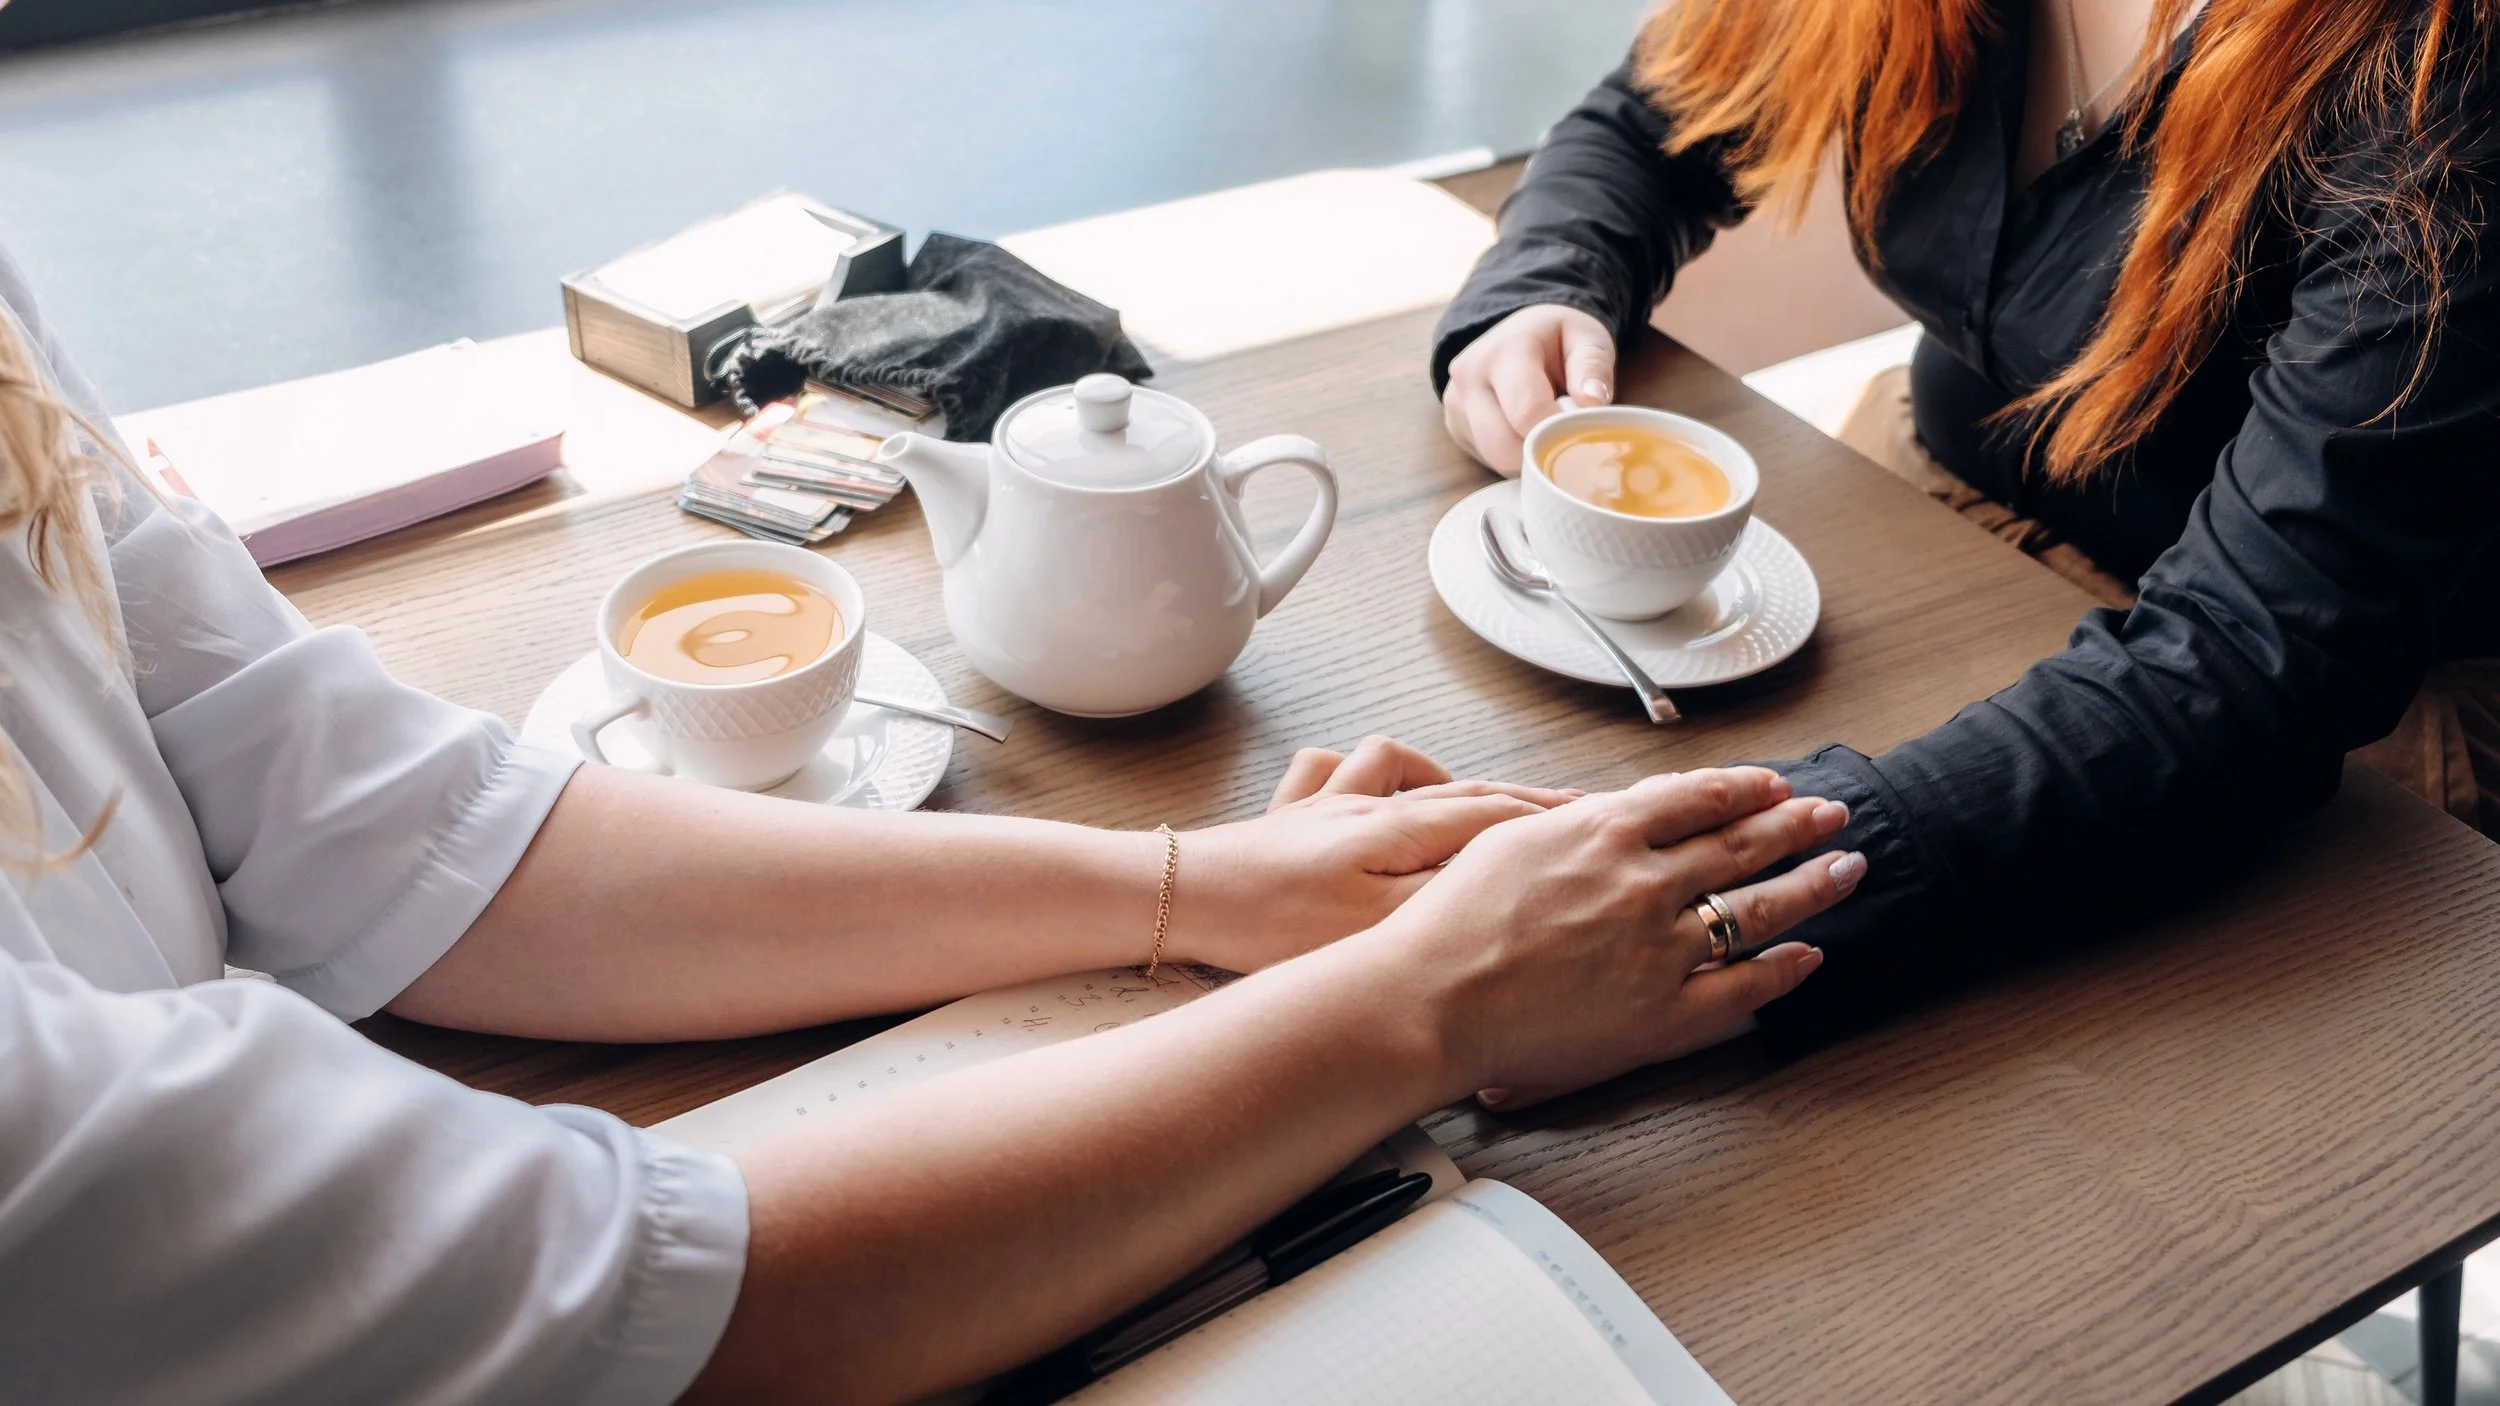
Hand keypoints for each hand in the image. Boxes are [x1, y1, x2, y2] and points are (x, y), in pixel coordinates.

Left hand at [1170, 737, 1578, 972]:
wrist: (1185, 898)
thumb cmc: (1273, 923)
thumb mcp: (1377, 925)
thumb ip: (1449, 897)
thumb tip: (1511, 879)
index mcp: (1402, 828)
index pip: (1499, 816)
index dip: (1554, 820)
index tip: (1603, 820)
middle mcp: (1371, 804)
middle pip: (1465, 788)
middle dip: (1523, 796)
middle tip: (1574, 805)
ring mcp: (1328, 804)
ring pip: (1402, 768)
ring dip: (1445, 776)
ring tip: (1474, 795)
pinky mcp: (1289, 816)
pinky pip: (1332, 770)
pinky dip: (1362, 771)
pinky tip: (1366, 784)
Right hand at [1361, 767, 1864, 1107]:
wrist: (1431, 997)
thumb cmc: (1447, 924)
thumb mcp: (1506, 839)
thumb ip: (1569, 823)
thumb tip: (1609, 812)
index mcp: (1603, 833)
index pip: (1695, 799)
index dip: (1743, 789)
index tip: (1773, 784)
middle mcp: (1644, 883)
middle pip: (1740, 844)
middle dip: (1795, 824)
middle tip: (1832, 812)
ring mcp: (1662, 948)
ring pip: (1758, 907)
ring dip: (1811, 882)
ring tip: (1846, 866)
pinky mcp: (1665, 1012)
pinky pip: (1744, 986)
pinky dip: (1784, 968)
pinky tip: (1809, 954)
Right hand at [1442, 304, 1617, 474]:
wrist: (1519, 331)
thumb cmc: (1556, 337)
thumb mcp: (1586, 337)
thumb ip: (1593, 366)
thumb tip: (1593, 402)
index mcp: (1504, 352)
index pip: (1527, 412)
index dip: (1558, 431)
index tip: (1580, 426)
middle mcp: (1469, 377)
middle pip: (1504, 446)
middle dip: (1541, 450)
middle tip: (1563, 432)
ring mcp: (1456, 404)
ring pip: (1495, 458)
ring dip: (1526, 456)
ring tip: (1544, 428)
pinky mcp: (1454, 425)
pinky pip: (1486, 459)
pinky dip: (1511, 456)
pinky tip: (1523, 431)